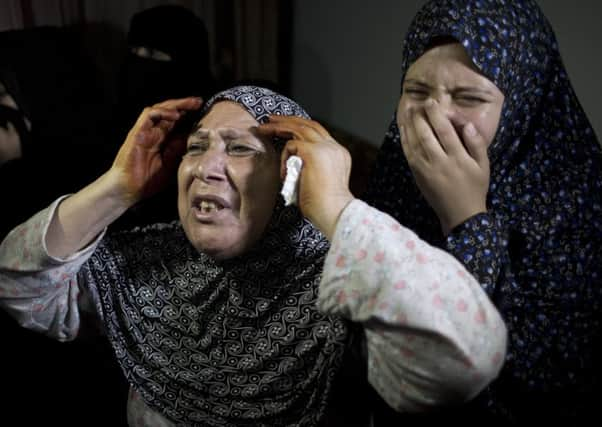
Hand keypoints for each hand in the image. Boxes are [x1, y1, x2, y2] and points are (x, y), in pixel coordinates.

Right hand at [111, 97, 201, 204]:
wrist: (129, 190)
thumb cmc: (148, 180)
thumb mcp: (172, 164)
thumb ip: (180, 150)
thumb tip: (195, 138)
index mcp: (162, 140)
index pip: (176, 122)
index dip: (189, 115)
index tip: (204, 111)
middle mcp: (154, 133)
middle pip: (169, 112)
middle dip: (185, 105)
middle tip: (199, 102)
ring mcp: (145, 131)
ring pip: (159, 109)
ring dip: (175, 105)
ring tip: (191, 104)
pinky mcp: (137, 132)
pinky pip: (148, 115)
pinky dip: (162, 112)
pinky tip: (175, 116)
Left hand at [256, 116, 353, 239]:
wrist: (333, 212)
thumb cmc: (323, 206)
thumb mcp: (318, 181)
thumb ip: (310, 167)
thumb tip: (292, 164)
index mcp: (338, 153)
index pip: (318, 133)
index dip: (301, 128)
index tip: (286, 129)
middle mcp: (333, 147)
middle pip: (309, 124)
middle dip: (288, 120)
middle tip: (271, 120)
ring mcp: (324, 147)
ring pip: (298, 128)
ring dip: (278, 127)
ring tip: (263, 130)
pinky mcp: (312, 151)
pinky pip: (290, 146)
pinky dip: (283, 158)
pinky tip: (284, 175)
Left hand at [401, 100, 489, 233]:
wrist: (460, 215)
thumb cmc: (475, 188)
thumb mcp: (483, 166)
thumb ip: (476, 144)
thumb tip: (467, 124)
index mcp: (458, 158)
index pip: (445, 131)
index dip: (436, 115)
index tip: (431, 102)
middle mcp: (440, 162)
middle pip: (426, 135)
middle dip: (420, 117)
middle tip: (416, 103)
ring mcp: (426, 170)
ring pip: (414, 144)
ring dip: (409, 126)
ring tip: (407, 111)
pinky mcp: (418, 175)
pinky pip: (409, 154)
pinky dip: (405, 140)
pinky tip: (404, 129)